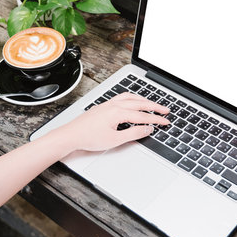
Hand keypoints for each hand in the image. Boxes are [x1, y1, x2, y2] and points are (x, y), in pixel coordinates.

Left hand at [54, 92, 169, 153]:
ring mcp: (109, 103)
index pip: (143, 115)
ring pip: (131, 97)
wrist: (71, 135)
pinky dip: (133, 98)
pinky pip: (123, 97)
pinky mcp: (104, 105)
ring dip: (144, 100)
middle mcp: (114, 104)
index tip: (166, 122)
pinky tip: (134, 101)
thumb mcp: (115, 140)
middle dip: (155, 106)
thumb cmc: (89, 137)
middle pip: (140, 103)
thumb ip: (134, 133)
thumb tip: (147, 128)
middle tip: (166, 110)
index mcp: (118, 112)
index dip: (156, 119)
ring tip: (153, 104)